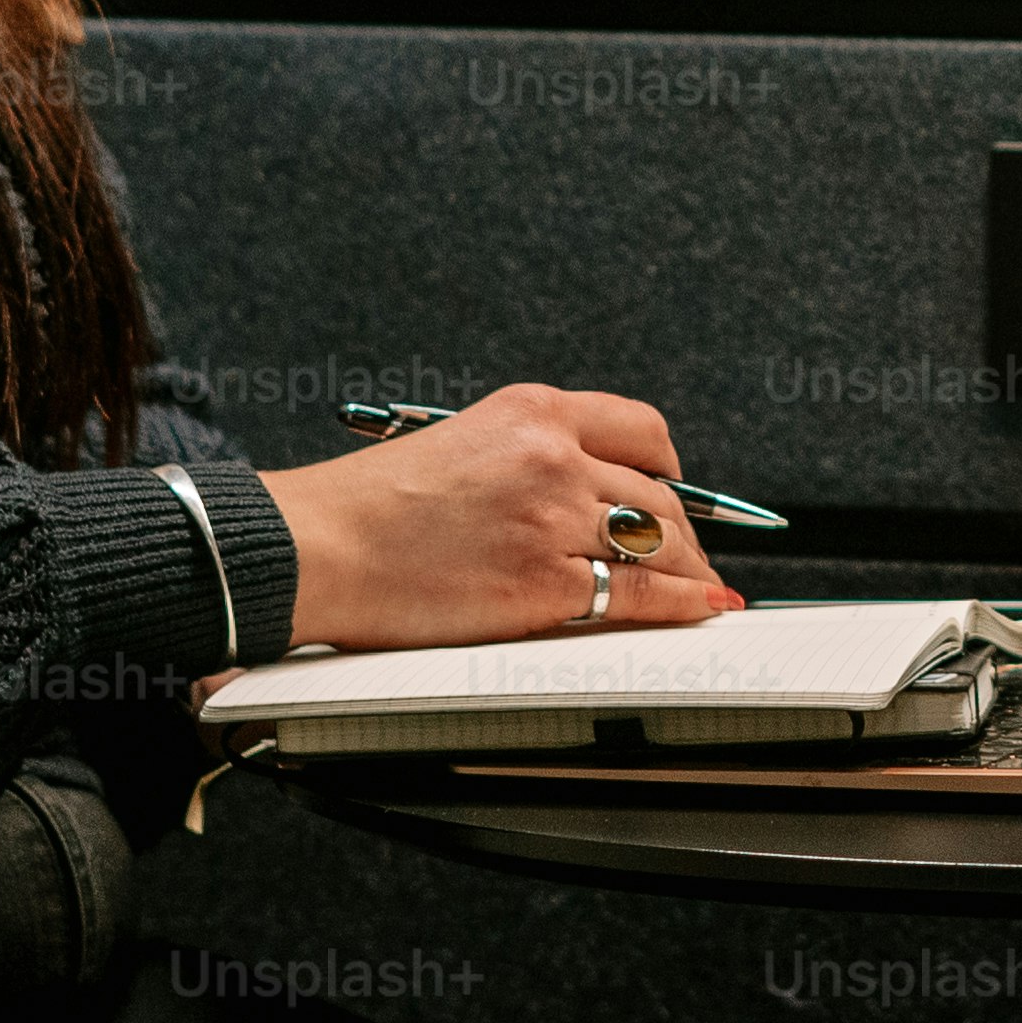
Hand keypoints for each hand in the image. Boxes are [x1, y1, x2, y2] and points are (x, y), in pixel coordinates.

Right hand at [252, 384, 748, 650]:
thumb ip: (528, 459)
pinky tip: (700, 610)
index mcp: (533, 411)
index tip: (677, 489)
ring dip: (689, 572)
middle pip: (659, 494)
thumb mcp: (461, 445)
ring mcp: (555, 518)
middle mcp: (555, 456)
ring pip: (658, 543)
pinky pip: (642, 594)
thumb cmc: (369, 506)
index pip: (641, 430)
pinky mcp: (546, 581)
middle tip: (693, 557)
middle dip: (686, 532)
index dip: (670, 468)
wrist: (320, 547)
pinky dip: (683, 605)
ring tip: (701, 592)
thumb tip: (585, 495)